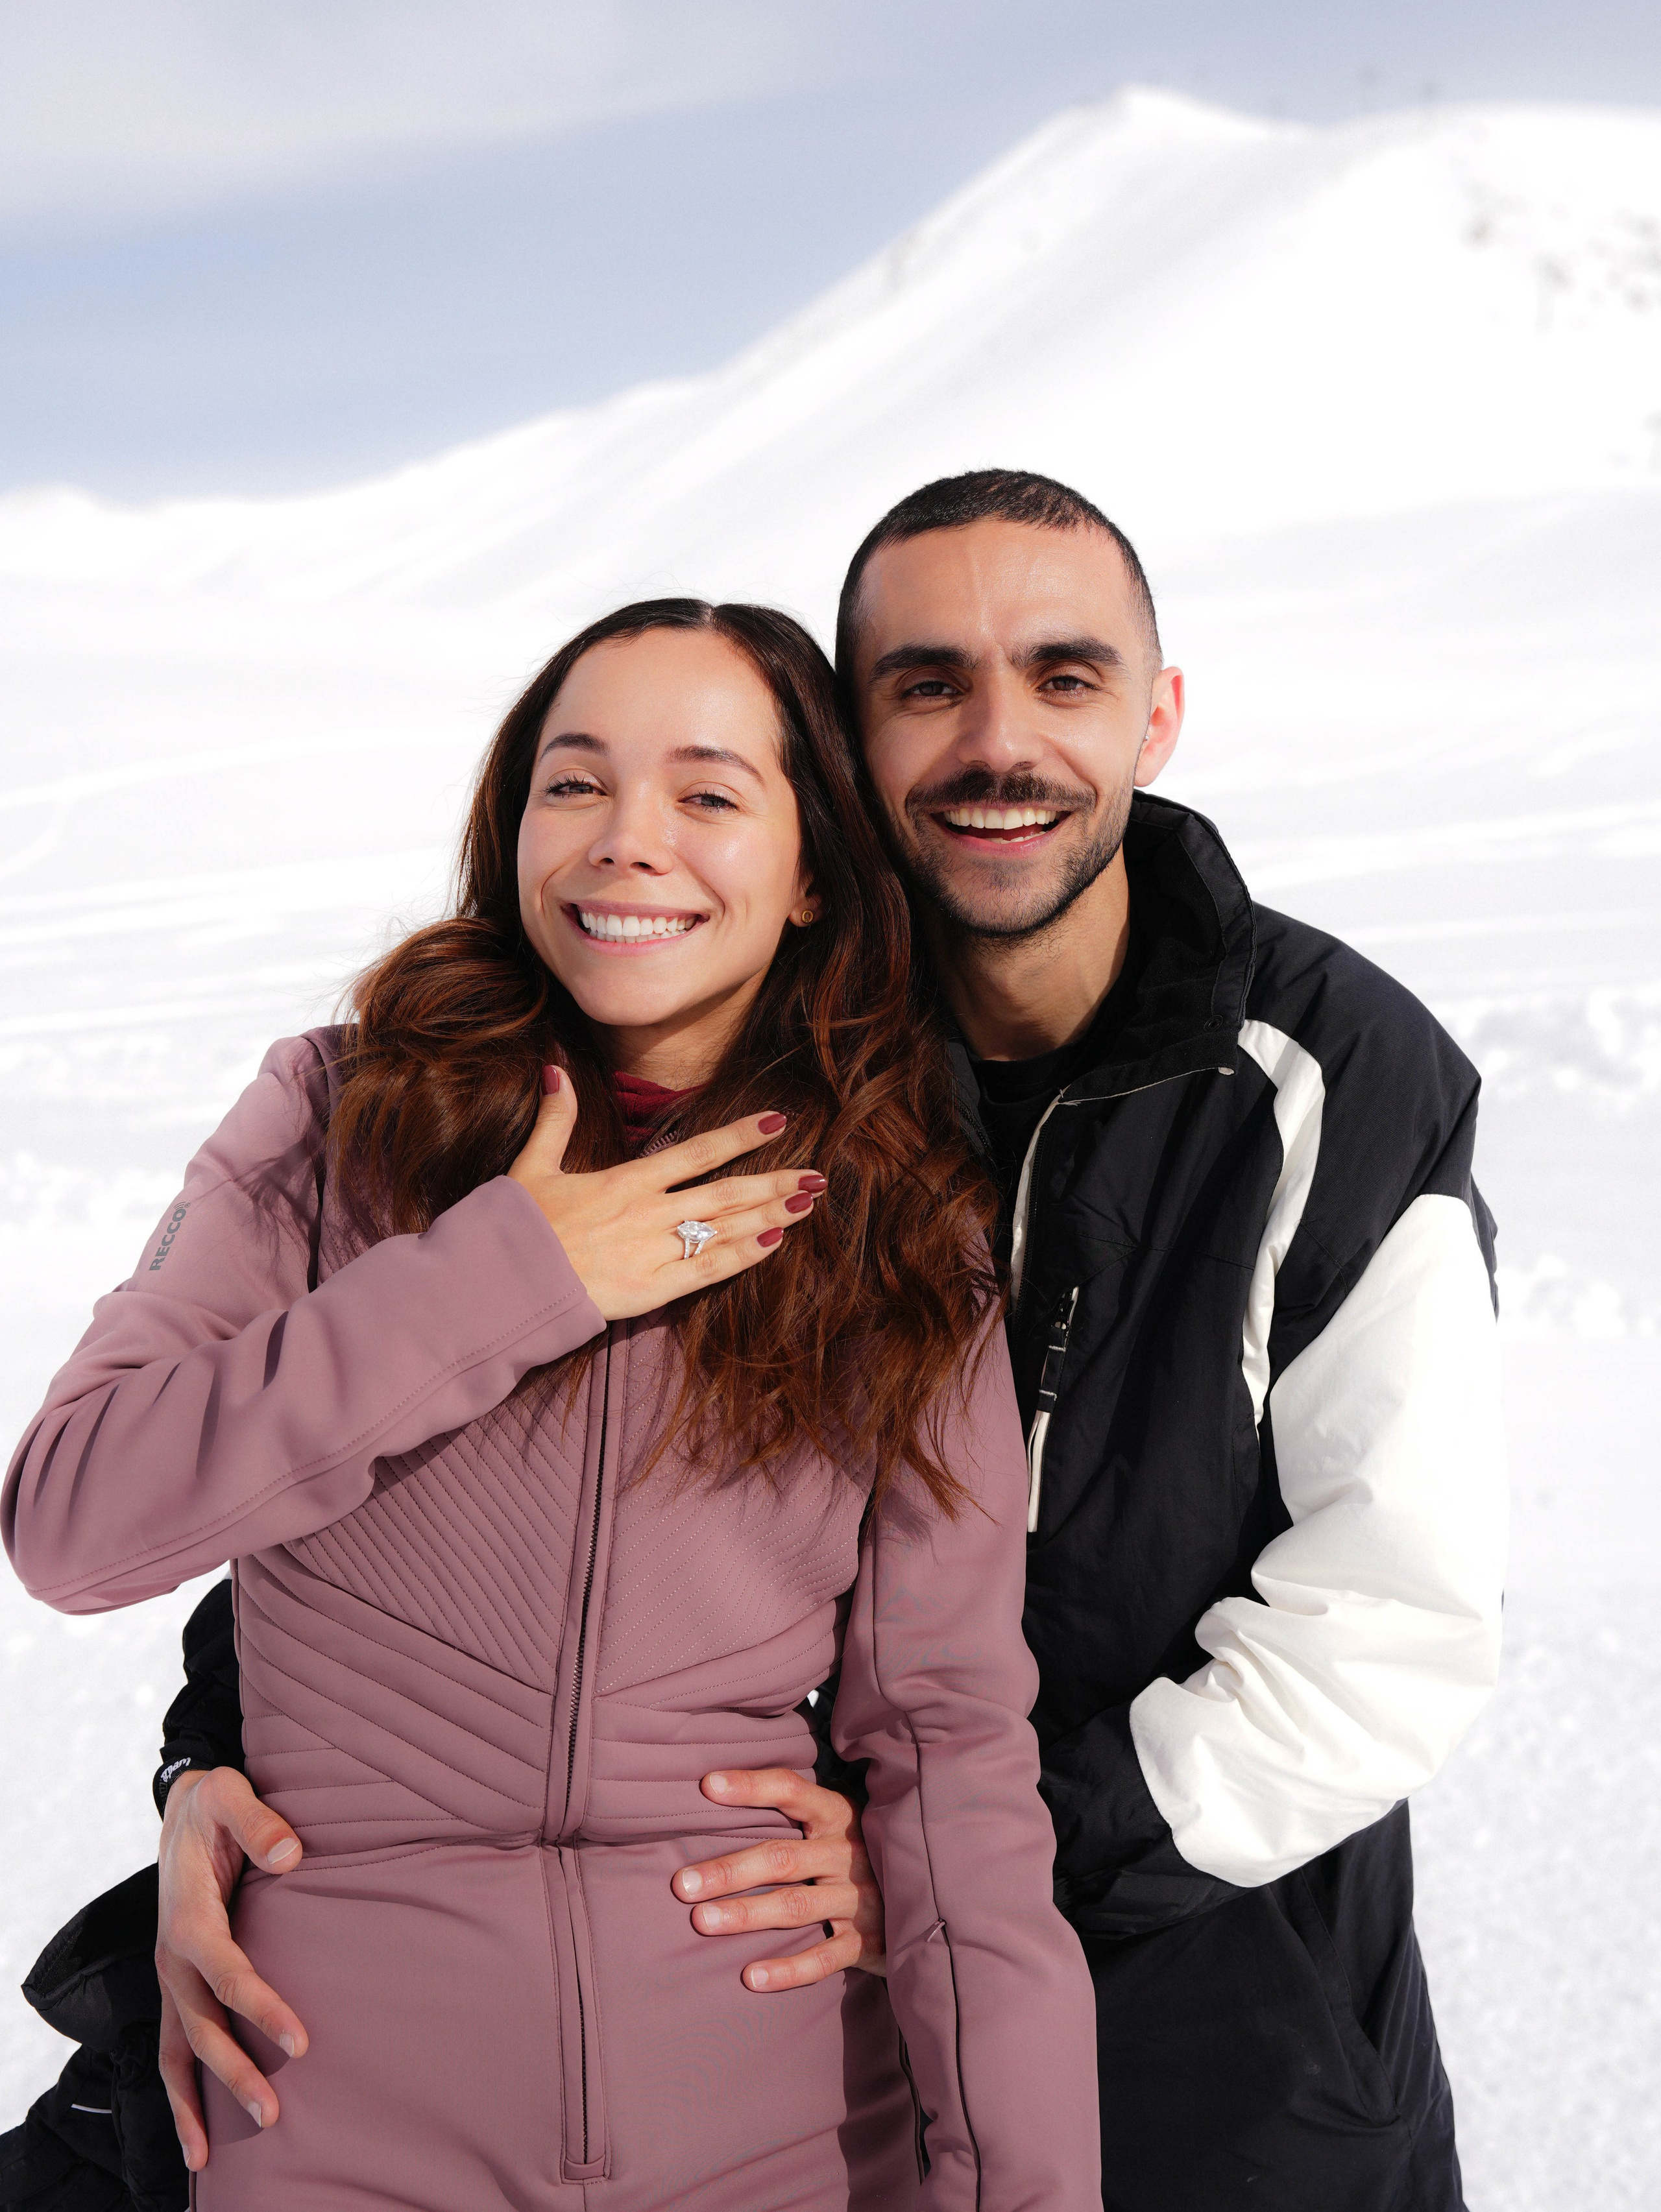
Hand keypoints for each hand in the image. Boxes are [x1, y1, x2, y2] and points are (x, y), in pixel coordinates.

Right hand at [155, 1767, 307, 2168]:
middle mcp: (172, 1957)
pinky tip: (197, 2135)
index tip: (300, 2043)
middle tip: (274, 2113)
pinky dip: (178, 2093)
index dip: (262, 2009)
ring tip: (209, 2158)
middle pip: (201, 2027)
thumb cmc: (213, 1805)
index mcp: (189, 1917)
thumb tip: (290, 1855)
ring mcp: (169, 1976)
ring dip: (195, 2102)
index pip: (228, 1973)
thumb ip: (258, 1822)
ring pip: (177, 2051)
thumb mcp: (230, 1794)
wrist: (180, 1810)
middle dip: (233, 2073)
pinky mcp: (175, 1984)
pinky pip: (170, 2047)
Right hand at [508, 1069, 821, 1320]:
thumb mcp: (532, 1166)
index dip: (740, 1137)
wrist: (499, 1284)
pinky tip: (774, 1242)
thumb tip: (554, 1070)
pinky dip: (743, 1255)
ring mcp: (652, 1252)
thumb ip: (555, 1119)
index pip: (696, 1152)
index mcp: (625, 1181)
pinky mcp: (650, 1290)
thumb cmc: (514, 1228)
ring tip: (809, 1203)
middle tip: (818, 1175)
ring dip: (771, 1215)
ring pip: (724, 1229)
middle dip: (774, 1182)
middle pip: (725, 1192)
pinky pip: (707, 1271)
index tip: (778, 1124)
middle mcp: (648, 1212)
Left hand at [672, 1769, 885, 1989]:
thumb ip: (794, 1816)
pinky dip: (787, 1970)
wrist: (929, 1895)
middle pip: (782, 1858)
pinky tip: (749, 1977)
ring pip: (797, 1908)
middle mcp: (848, 1854)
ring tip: (701, 1921)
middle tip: (682, 1884)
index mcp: (838, 1815)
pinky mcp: (867, 1943)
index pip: (792, 1791)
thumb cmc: (857, 1853)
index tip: (707, 1786)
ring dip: (747, 1915)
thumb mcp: (836, 1824)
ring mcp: (859, 1899)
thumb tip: (715, 1795)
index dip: (751, 1787)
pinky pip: (824, 1959)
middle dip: (730, 1870)